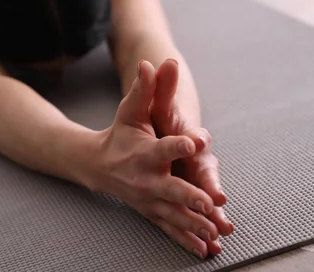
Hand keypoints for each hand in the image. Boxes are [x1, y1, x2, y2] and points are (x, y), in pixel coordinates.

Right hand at [93, 60, 218, 258]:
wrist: (99, 166)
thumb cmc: (120, 135)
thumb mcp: (130, 111)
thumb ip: (143, 89)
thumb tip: (151, 62)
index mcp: (145, 152)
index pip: (163, 146)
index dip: (180, 143)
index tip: (197, 141)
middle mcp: (147, 179)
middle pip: (171, 188)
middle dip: (189, 197)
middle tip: (209, 203)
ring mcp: (149, 200)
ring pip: (174, 215)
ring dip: (193, 225)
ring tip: (214, 233)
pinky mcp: (152, 213)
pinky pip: (170, 229)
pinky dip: (186, 241)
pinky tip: (205, 252)